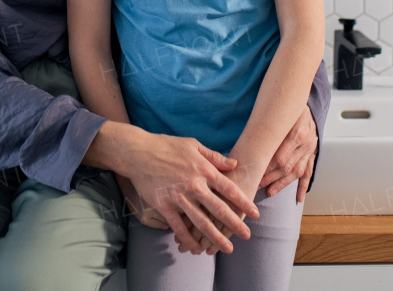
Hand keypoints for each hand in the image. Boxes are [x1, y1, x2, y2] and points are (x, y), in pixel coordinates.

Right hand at [117, 129, 259, 254]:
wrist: (137, 152)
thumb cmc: (166, 145)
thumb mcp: (193, 144)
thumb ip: (214, 157)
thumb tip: (234, 163)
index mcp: (203, 169)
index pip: (229, 189)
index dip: (244, 202)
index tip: (255, 213)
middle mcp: (194, 185)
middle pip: (219, 209)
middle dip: (235, 224)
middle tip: (246, 236)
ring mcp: (179, 197)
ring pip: (201, 222)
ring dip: (215, 236)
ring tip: (227, 248)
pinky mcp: (164, 205)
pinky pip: (179, 226)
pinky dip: (188, 239)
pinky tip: (197, 248)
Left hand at [259, 103, 317, 202]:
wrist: (310, 104)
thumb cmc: (290, 107)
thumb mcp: (280, 112)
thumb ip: (268, 125)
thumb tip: (249, 139)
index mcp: (296, 134)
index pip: (280, 157)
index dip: (266, 168)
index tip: (254, 174)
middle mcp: (305, 144)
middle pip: (286, 167)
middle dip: (270, 178)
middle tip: (256, 185)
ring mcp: (310, 150)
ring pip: (296, 172)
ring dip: (282, 184)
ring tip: (270, 192)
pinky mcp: (313, 154)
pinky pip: (309, 172)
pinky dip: (304, 187)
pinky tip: (298, 199)